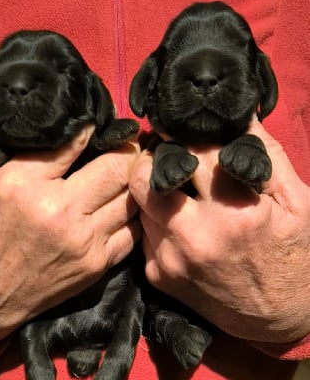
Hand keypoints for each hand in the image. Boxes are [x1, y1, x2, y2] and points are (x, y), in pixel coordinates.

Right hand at [0, 126, 140, 344]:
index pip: (75, 141)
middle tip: (125, 144)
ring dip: (133, 180)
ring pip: (132, 196)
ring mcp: (83, 240)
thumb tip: (32, 113)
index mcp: (22, 183)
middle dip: (126, 150)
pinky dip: (131, 214)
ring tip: (129, 172)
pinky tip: (123, 205)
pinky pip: (132, 230)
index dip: (93, 127)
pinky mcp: (97, 264)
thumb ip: (3, 144)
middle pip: (118, 166)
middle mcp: (58, 211)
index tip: (100, 123)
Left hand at [130, 116, 309, 342]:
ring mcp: (169, 260)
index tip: (187, 131)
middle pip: (146, 177)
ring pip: (140, 202)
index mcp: (234, 213)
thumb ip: (266, 154)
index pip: (193, 154)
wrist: (280, 318)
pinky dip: (155, 216)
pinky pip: (144, 231)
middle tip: (167, 150)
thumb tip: (240, 116)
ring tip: (174, 182)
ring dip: (153, 185)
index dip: (190, 137)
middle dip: (154, 156)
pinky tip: (175, 216)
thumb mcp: (296, 201)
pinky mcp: (157, 276)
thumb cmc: (295, 255)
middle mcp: (193, 237)